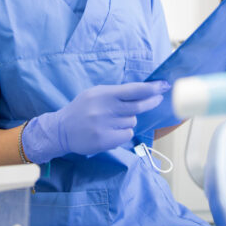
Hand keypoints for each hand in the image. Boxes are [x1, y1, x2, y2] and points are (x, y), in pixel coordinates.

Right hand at [22, 81, 169, 162]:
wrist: (62, 130)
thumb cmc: (82, 109)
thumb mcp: (96, 94)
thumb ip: (116, 93)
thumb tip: (143, 91)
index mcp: (103, 94)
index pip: (133, 90)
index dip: (151, 88)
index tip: (164, 86)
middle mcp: (105, 109)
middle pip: (138, 106)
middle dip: (152, 101)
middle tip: (158, 98)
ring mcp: (105, 125)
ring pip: (132, 121)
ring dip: (129, 119)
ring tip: (113, 120)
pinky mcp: (105, 140)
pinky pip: (127, 134)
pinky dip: (124, 132)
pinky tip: (112, 131)